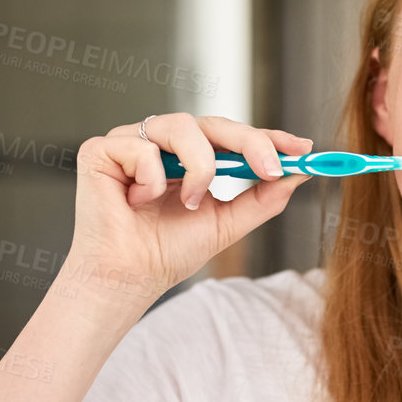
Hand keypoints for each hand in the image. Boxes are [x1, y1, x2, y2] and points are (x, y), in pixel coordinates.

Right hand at [56, 114, 312, 319]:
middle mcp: (162, 143)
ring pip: (181, 125)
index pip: (233, 136)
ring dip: (198, 166)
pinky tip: (138, 203)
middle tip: (272, 168)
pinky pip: (141, 146)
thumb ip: (262, 199)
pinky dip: (150, 178)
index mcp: (190, 156)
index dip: (267, 137)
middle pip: (213, 122)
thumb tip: (298, 174)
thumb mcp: (227, 223)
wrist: (128, 279)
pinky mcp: (101, 150)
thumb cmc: (167, 252)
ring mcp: (131, 142)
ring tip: (190, 201)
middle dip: (249, 142)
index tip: (301, 147)